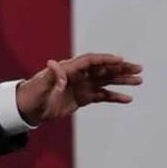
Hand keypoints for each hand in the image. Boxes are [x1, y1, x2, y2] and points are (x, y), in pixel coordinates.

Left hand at [15, 53, 142, 124]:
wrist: (28, 108)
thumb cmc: (31, 95)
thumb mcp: (39, 86)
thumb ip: (49, 76)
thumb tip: (52, 63)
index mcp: (68, 69)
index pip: (89, 61)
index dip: (104, 59)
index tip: (120, 59)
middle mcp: (77, 76)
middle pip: (102, 69)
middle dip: (120, 68)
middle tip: (138, 68)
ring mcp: (81, 86)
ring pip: (105, 81)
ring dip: (121, 80)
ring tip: (138, 81)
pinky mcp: (82, 97)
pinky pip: (101, 96)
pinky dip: (114, 97)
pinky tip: (127, 99)